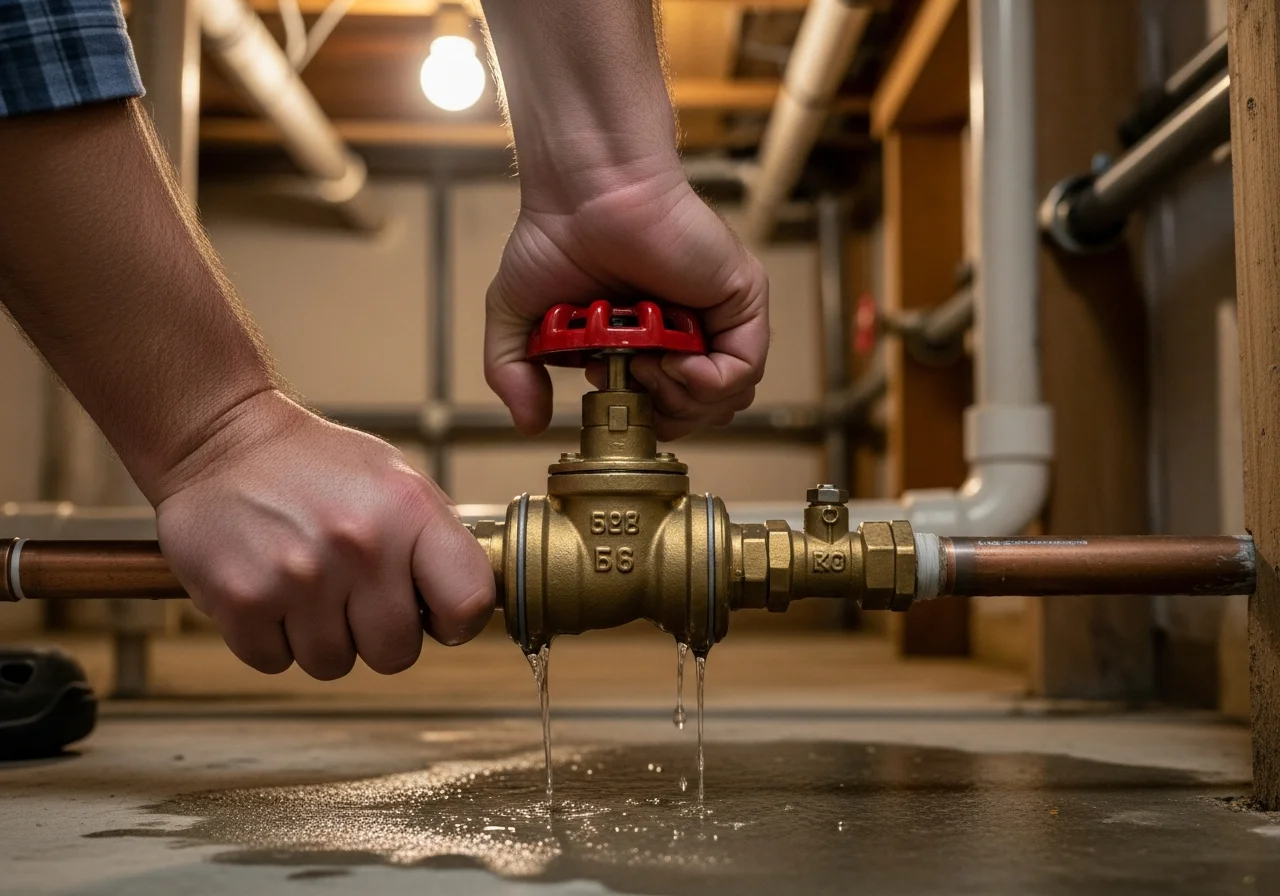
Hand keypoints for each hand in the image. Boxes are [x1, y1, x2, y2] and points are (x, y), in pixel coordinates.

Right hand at [152, 391, 494, 679]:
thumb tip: (472, 607)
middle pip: (396, 654)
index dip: (457, 621)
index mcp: (409, 512)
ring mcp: (299, 575)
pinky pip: (275, 661)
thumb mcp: (397, 482)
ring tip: (308, 585)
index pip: (470, 603)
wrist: (223, 442)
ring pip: (333, 664)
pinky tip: (270, 590)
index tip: (436, 614)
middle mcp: (359, 544)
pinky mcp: (242, 600)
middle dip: (378, 635)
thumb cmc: (318, 466)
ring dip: (321, 637)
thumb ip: (438, 542)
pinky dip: (270, 638)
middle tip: (355, 596)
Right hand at [485, 163, 769, 440]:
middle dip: (664, 415)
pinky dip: (711, 381)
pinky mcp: (741, 299)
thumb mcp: (519, 319)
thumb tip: (530, 424)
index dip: (638, 415)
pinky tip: (674, 361)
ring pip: (728, 399)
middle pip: (702, 412)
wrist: (585, 192)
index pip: (668, 408)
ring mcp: (716, 317)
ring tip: (648, 366)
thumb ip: (515, 374)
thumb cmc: (555, 236)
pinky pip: (745, 369)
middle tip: (629, 381)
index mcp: (645, 342)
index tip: (603, 384)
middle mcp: (686, 332)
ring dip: (684, 400)